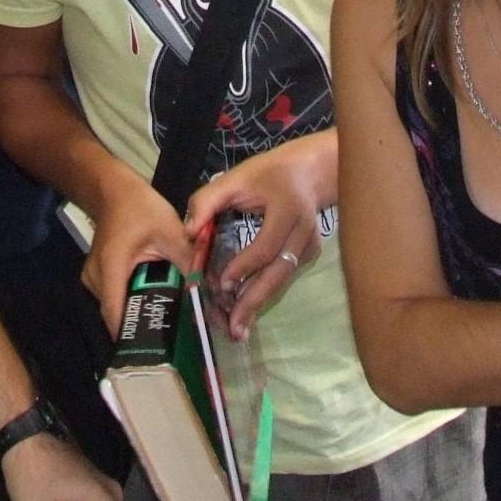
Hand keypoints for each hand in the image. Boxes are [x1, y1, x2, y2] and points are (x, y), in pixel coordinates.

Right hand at [80, 170, 199, 336]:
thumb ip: (189, 261)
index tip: (156, 354)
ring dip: (139, 314)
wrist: (113, 190)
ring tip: (168, 325)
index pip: (116, 316)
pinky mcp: (98, 278)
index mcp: (111, 269)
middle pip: (118, 316)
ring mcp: (94, 280)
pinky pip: (116, 298)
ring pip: (117, 308)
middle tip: (173, 342)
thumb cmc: (140, 208)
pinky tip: (155, 302)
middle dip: (143, 328)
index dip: (133, 338)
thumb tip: (210, 290)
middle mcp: (96, 280)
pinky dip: (133, 302)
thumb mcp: (170, 231)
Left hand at [186, 133, 335, 341]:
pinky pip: (285, 275)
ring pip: (283, 279)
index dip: (244, 266)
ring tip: (239, 328)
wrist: (307, 172)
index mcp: (287, 209)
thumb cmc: (266, 174)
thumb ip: (207, 201)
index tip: (222, 283)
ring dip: (260, 302)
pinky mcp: (311, 254)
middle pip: (279, 272)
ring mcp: (311, 245)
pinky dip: (266, 291)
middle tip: (234, 326)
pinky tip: (248, 307)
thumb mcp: (235, 178)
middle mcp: (304, 231)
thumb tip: (189, 233)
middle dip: (255, 300)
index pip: (266, 246)